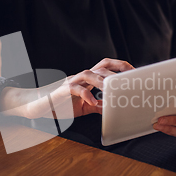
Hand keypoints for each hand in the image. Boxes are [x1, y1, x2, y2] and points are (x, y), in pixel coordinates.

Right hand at [0, 58, 133, 118]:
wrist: (39, 107)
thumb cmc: (61, 105)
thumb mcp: (84, 107)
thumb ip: (98, 106)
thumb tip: (112, 109)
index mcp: (88, 80)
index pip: (107, 67)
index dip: (121, 67)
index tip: (136, 73)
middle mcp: (81, 77)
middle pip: (102, 65)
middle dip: (117, 68)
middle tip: (130, 76)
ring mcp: (71, 82)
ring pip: (89, 74)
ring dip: (102, 80)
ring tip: (112, 88)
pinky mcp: (62, 90)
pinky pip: (75, 89)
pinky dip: (85, 95)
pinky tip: (92, 102)